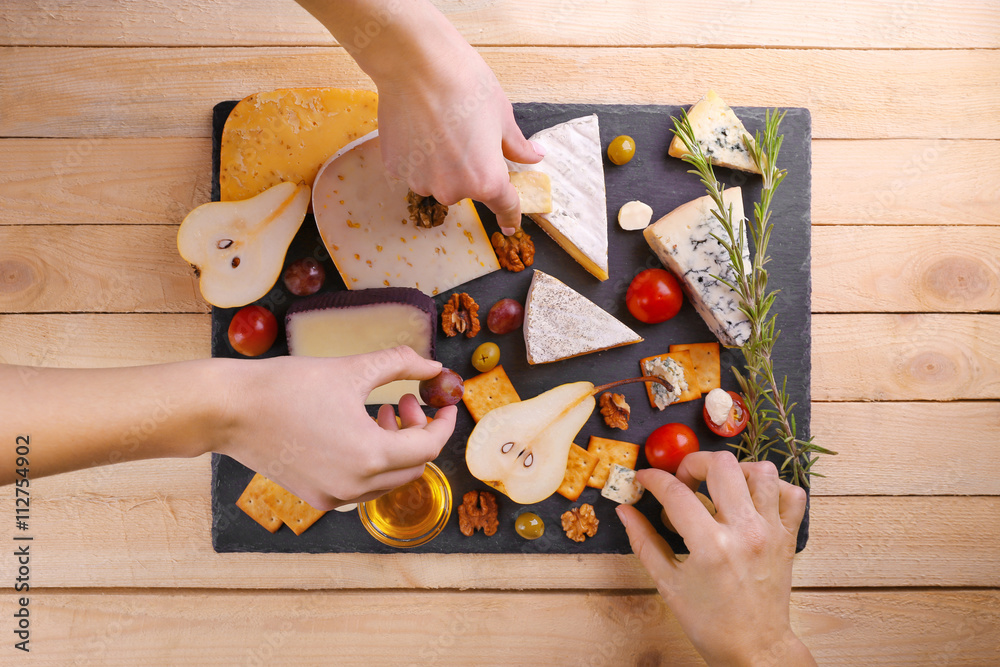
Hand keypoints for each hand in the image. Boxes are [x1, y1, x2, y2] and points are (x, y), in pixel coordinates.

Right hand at [214, 346, 456, 509]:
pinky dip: (371, 461)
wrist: (229, 410)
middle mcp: (355, 486)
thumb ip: (401, 365)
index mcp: (369, 456)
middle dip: (418, 433)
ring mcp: (334, 496)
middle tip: (406, 401)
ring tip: (382, 411)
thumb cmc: (287, 386)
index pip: (429, 447)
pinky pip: (362, 485)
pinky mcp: (317, 497)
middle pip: (413, 467)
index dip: (443, 423)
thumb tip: (434, 368)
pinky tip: (357, 429)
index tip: (444, 404)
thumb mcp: (353, 369)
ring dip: (396, 447)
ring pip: (389, 480)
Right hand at [375, 35, 543, 233]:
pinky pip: (413, 169)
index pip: (504, 206)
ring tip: (438, 128)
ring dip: (441, 164)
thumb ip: (516, 146)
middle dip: (469, 169)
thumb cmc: (466, 85)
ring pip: (438, 180)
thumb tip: (534, 157)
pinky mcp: (396, 169)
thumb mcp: (502, 117)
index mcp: (487, 180)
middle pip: (467, 189)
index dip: (510, 216)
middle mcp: (453, 190)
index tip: (510, 225)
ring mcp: (421, 182)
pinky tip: (418, 127)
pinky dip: (417, 155)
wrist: (417, 64)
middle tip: (464, 135)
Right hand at [617, 452, 814, 665]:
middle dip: (692, 463)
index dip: (652, 479)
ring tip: (718, 486)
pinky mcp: (788, 537)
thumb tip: (624, 510)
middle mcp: (744, 531)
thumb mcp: (668, 583)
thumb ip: (644, 541)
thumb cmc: (710, 622)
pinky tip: (751, 499)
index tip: (643, 480)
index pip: (675, 492)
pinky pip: (791, 494)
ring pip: (761, 471)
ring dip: (735, 470)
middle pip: (721, 465)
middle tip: (682, 481)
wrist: (755, 648)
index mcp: (710, 545)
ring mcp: (771, 531)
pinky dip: (772, 487)